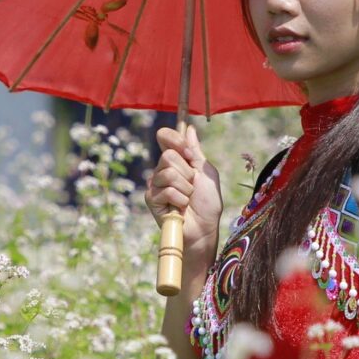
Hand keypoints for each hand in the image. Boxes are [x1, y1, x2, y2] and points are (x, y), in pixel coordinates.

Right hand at [146, 125, 222, 275]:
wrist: (204, 229)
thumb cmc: (208, 203)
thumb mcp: (206, 173)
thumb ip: (196, 152)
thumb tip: (190, 129)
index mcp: (177, 160)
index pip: (165, 137)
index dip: (174, 139)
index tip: (189, 153)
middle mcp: (162, 169)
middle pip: (168, 156)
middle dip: (187, 173)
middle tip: (192, 187)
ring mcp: (155, 184)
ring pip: (168, 173)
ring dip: (186, 188)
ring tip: (187, 199)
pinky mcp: (151, 198)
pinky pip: (167, 190)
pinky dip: (180, 200)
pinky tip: (180, 208)